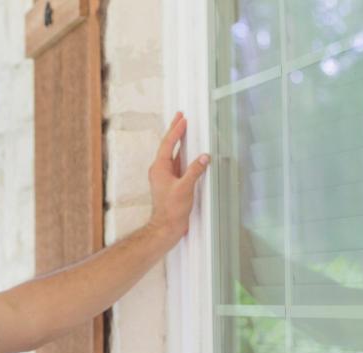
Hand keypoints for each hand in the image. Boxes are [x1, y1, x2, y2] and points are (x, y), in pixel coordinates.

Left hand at [147, 111, 210, 242]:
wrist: (166, 226)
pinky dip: (182, 154)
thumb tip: (203, 157)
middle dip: (175, 131)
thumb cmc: (172, 210)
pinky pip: (176, 163)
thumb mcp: (185, 188)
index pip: (168, 144)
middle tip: (180, 116)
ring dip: (179, 141)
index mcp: (159, 168)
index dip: (176, 131)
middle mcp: (159, 170)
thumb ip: (194, 171)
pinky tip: (189, 152)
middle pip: (168, 146)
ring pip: (172, 154)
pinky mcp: (170, 182)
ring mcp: (164, 176)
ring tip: (184, 129)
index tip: (182, 119)